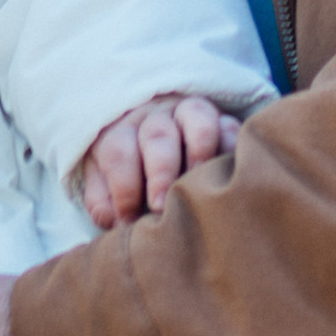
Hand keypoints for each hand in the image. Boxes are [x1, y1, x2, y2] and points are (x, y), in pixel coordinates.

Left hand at [78, 94, 236, 228]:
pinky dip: (232, 145)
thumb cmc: (128, 171)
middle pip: (157, 135)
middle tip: (160, 206)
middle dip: (160, 172)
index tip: (128, 219)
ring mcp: (189, 115)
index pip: (118, 152)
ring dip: (199, 149)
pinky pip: (230, 125)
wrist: (154, 134)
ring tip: (200, 182)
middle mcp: (155, 118)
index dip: (122, 187)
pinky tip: (231, 171)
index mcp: (121, 132)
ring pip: (196, 117)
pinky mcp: (221, 120)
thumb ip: (102, 201)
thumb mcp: (104, 181)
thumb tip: (112, 220)